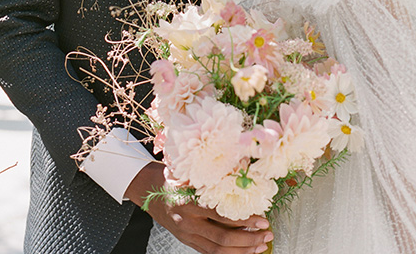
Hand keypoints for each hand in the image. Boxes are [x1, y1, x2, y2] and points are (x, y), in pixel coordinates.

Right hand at [125, 162, 272, 253]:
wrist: (148, 190)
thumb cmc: (172, 177)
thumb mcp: (189, 172)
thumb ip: (211, 176)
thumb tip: (242, 170)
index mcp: (189, 203)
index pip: (221, 217)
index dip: (243, 221)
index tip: (262, 220)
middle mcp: (188, 223)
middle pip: (222, 239)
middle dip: (248, 240)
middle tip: (267, 235)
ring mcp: (188, 235)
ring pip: (218, 251)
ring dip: (242, 251)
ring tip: (261, 246)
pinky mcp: (188, 241)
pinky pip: (210, 253)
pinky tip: (244, 251)